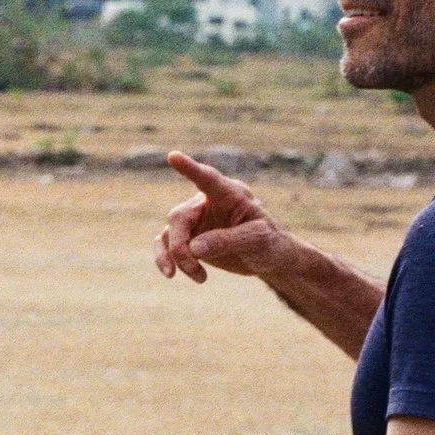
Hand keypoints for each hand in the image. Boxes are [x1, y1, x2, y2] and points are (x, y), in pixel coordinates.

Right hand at [154, 151, 300, 282]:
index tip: (174, 156)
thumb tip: (193, 248)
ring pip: (169, 232)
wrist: (269, 258)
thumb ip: (227, 240)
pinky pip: (164, 243)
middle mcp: (208, 202)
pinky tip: (172, 274)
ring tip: (200, 278)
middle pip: (180, 217)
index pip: (208, 179)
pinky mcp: (188, 237)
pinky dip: (164, 258)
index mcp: (230, 194)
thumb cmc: (269, 242)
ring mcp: (196, 220)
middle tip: (194, 269)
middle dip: (181, 246)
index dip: (190, 169)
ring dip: (175, 258)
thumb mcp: (257, 240)